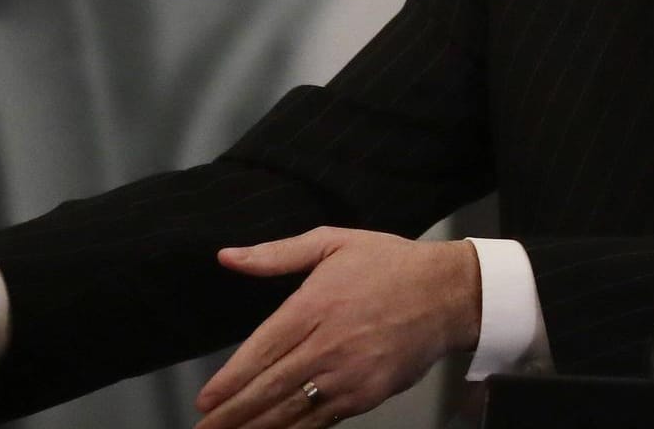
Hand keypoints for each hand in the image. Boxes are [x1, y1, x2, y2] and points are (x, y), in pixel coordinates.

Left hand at [194, 229, 481, 428]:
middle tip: (205, 428)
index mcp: (315, 306)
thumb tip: (226, 257)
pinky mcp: (368, 395)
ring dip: (258, 427)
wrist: (448, 294)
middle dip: (232, 414)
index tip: (204, 400)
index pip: (262, 350)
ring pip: (293, 411)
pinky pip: (324, 419)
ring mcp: (350, 375)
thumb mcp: (333, 243)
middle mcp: (328, 346)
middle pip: (270, 388)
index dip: (230, 380)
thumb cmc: (389, 264)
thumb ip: (277, 254)